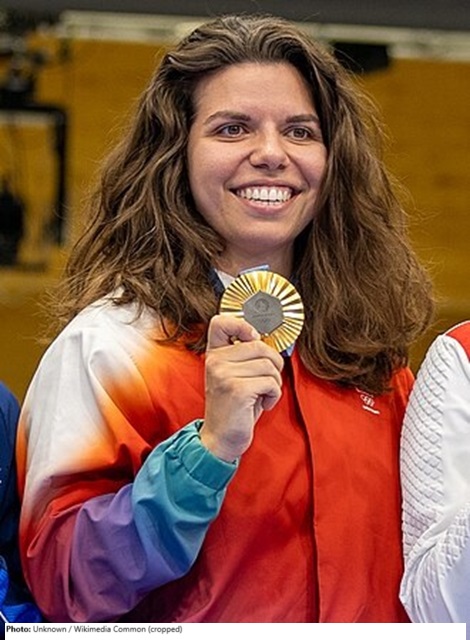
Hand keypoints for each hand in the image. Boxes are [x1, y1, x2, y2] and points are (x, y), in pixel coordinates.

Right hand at [200, 314, 283, 461]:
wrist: (221, 438)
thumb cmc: (235, 406)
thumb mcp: (236, 375)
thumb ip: (246, 355)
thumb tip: (268, 339)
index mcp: (214, 354)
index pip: (220, 321)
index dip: (242, 325)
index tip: (252, 339)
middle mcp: (215, 361)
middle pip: (260, 346)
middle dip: (273, 365)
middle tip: (266, 382)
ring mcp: (224, 374)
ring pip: (269, 365)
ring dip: (274, 383)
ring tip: (262, 395)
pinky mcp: (237, 389)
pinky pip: (270, 382)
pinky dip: (274, 395)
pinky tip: (263, 404)